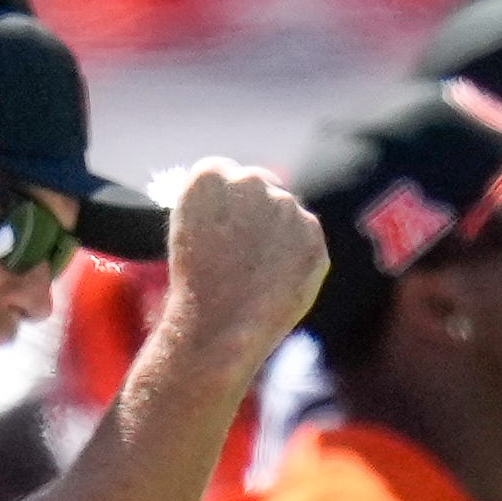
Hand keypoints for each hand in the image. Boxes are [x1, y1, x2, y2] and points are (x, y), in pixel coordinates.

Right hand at [162, 159, 328, 363]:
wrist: (219, 326)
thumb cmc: (195, 284)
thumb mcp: (188, 231)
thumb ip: (217, 205)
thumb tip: (243, 202)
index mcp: (210, 173)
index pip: (225, 174)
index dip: (224, 204)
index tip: (222, 226)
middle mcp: (251, 179)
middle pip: (261, 186)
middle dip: (256, 212)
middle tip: (244, 251)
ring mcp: (286, 206)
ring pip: (287, 215)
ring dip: (277, 236)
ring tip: (253, 276)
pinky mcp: (313, 234)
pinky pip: (305, 242)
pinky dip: (295, 261)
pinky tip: (274, 284)